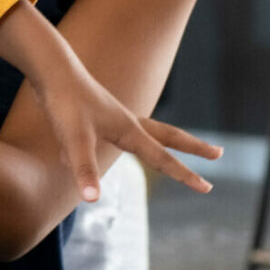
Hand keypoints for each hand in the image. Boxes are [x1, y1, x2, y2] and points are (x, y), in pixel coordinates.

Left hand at [0, 0, 216, 200]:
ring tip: (173, 151)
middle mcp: (126, 121)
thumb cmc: (65, 103)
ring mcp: (111, 116)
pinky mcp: (94, 114)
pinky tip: (68, 152)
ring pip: (145, 132)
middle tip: (219, 154)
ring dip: (160, 143)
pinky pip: (105, 135)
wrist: (51, 69)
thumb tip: (92, 200)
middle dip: (194, 147)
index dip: (185, 175)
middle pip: (169, 136)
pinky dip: (98, 147)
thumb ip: (84, 169)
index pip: (163, 158)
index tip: (208, 188)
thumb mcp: (75, 140)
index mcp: (129, 130)